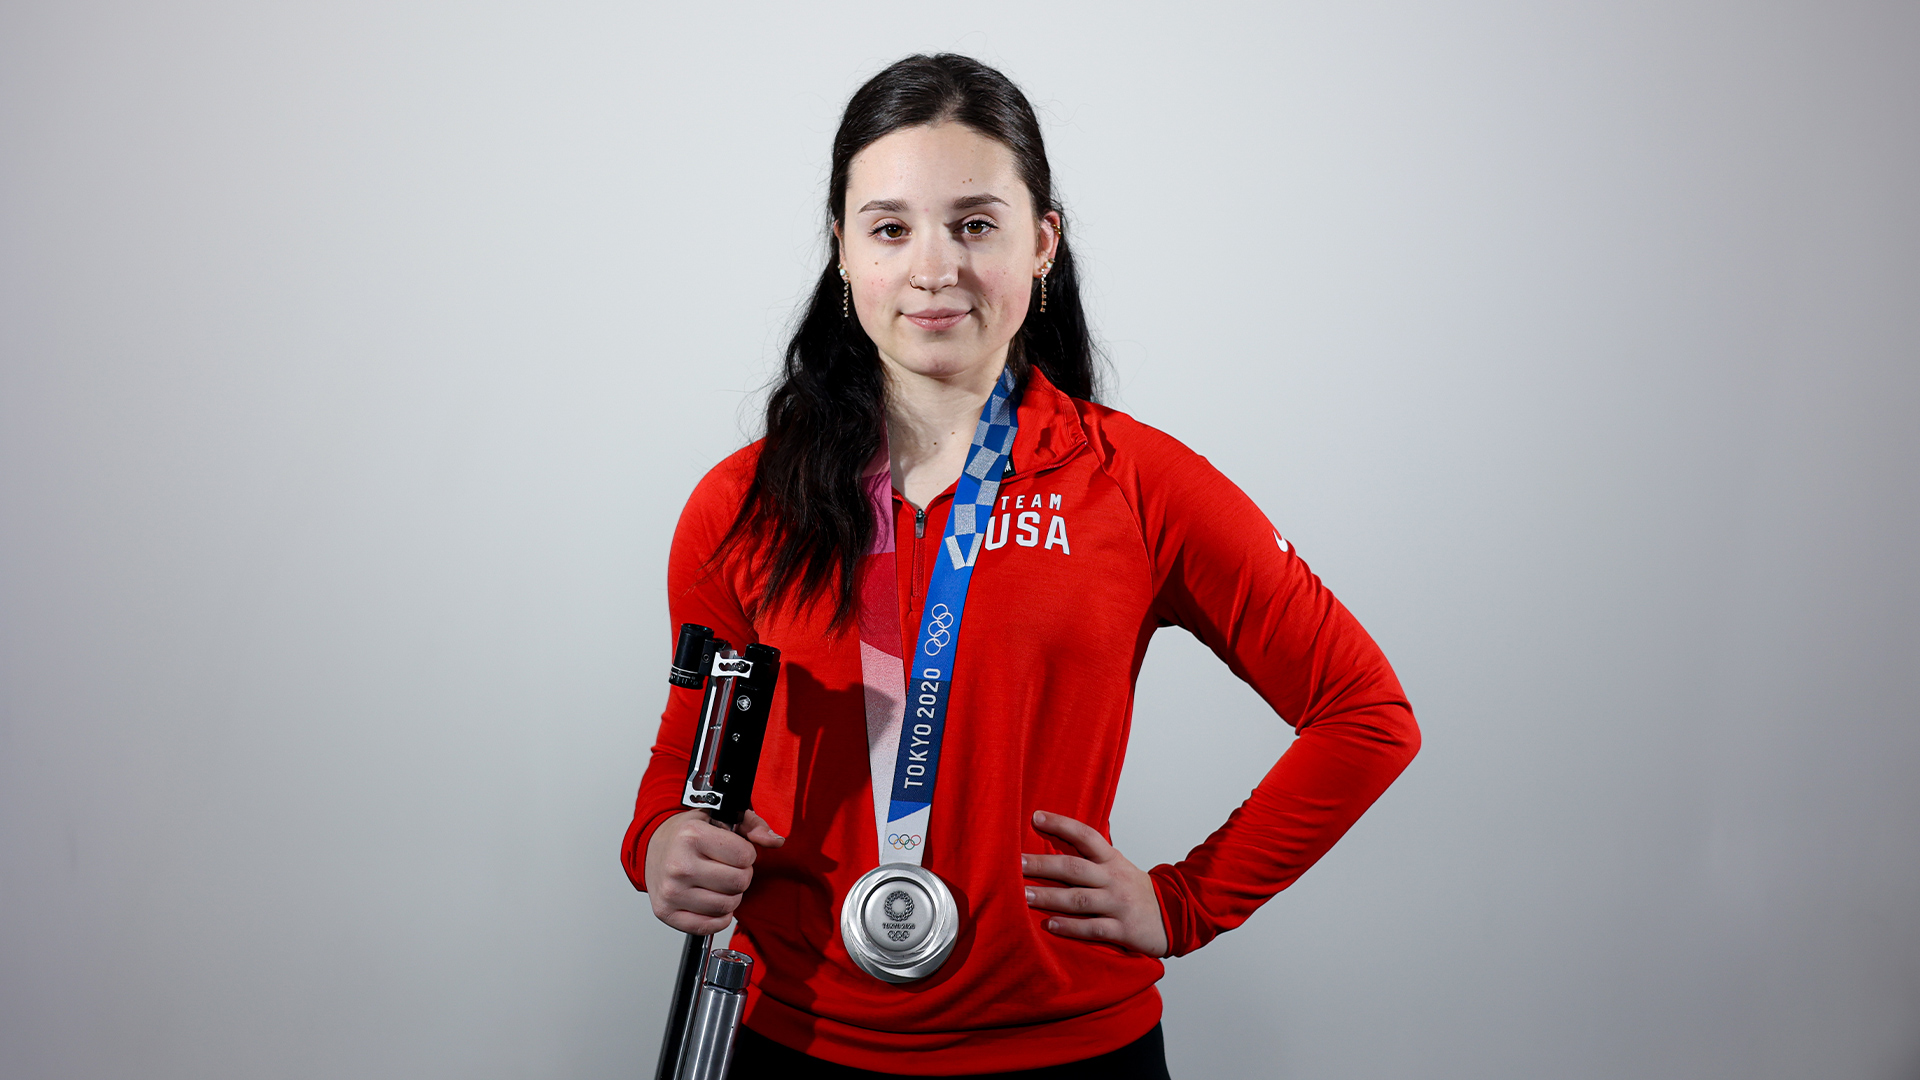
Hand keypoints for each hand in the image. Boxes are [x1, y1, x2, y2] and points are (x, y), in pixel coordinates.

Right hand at [644, 808, 784, 934]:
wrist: (653, 848)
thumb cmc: (687, 835)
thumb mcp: (720, 817)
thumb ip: (753, 826)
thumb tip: (776, 841)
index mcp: (692, 836)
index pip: (745, 856)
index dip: (747, 854)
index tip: (736, 851)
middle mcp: (679, 865)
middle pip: (739, 882)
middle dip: (742, 875)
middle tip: (729, 868)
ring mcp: (672, 892)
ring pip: (727, 906)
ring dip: (731, 896)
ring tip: (719, 884)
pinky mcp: (667, 913)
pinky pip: (709, 926)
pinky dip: (719, 917)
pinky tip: (712, 901)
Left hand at [1022, 810, 1169, 957]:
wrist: (1175, 916)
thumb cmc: (1135, 890)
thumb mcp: (1117, 866)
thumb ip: (1090, 856)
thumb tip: (1056, 837)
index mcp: (1111, 859)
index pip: (1086, 836)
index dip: (1061, 824)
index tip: (1035, 817)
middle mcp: (1114, 879)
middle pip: (1075, 868)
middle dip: (1044, 865)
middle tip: (1017, 862)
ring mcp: (1118, 904)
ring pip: (1080, 899)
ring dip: (1050, 897)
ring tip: (1023, 895)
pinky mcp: (1123, 930)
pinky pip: (1093, 929)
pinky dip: (1070, 927)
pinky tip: (1049, 925)